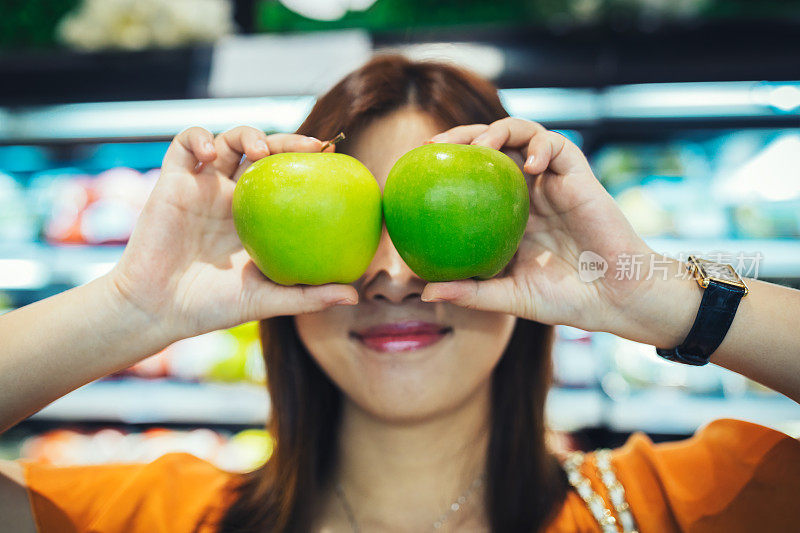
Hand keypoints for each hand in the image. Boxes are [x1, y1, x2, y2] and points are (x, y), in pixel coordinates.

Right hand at [109, 126, 357, 340]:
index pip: (288, 181)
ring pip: (228, 140)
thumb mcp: (266, 301)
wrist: (156, 310)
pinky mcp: (172, 182)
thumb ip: (308, 296)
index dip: (309, 166)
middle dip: (288, 142)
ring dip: (247, 134)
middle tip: (313, 146)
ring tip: (260, 150)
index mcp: (257, 219)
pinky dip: (197, 138)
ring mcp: (203, 187)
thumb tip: (354, 296)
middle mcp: (233, 198)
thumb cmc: (210, 308)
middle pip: (263, 154)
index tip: (336, 161)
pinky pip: (184, 145)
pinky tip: (209, 152)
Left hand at [419, 118, 693, 344]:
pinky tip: (528, 164)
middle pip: (491, 147)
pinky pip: (557, 146)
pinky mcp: (578, 177)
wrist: (617, 299)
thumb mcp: (510, 296)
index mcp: (509, 215)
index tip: (416, 169)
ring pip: (522, 134)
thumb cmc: (566, 299)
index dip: (447, 166)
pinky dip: (540, 146)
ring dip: (498, 130)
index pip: (473, 177)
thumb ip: (472, 292)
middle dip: (462, 137)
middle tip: (435, 147)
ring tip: (481, 146)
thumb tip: (426, 291)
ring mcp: (552, 182)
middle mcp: (527, 192)